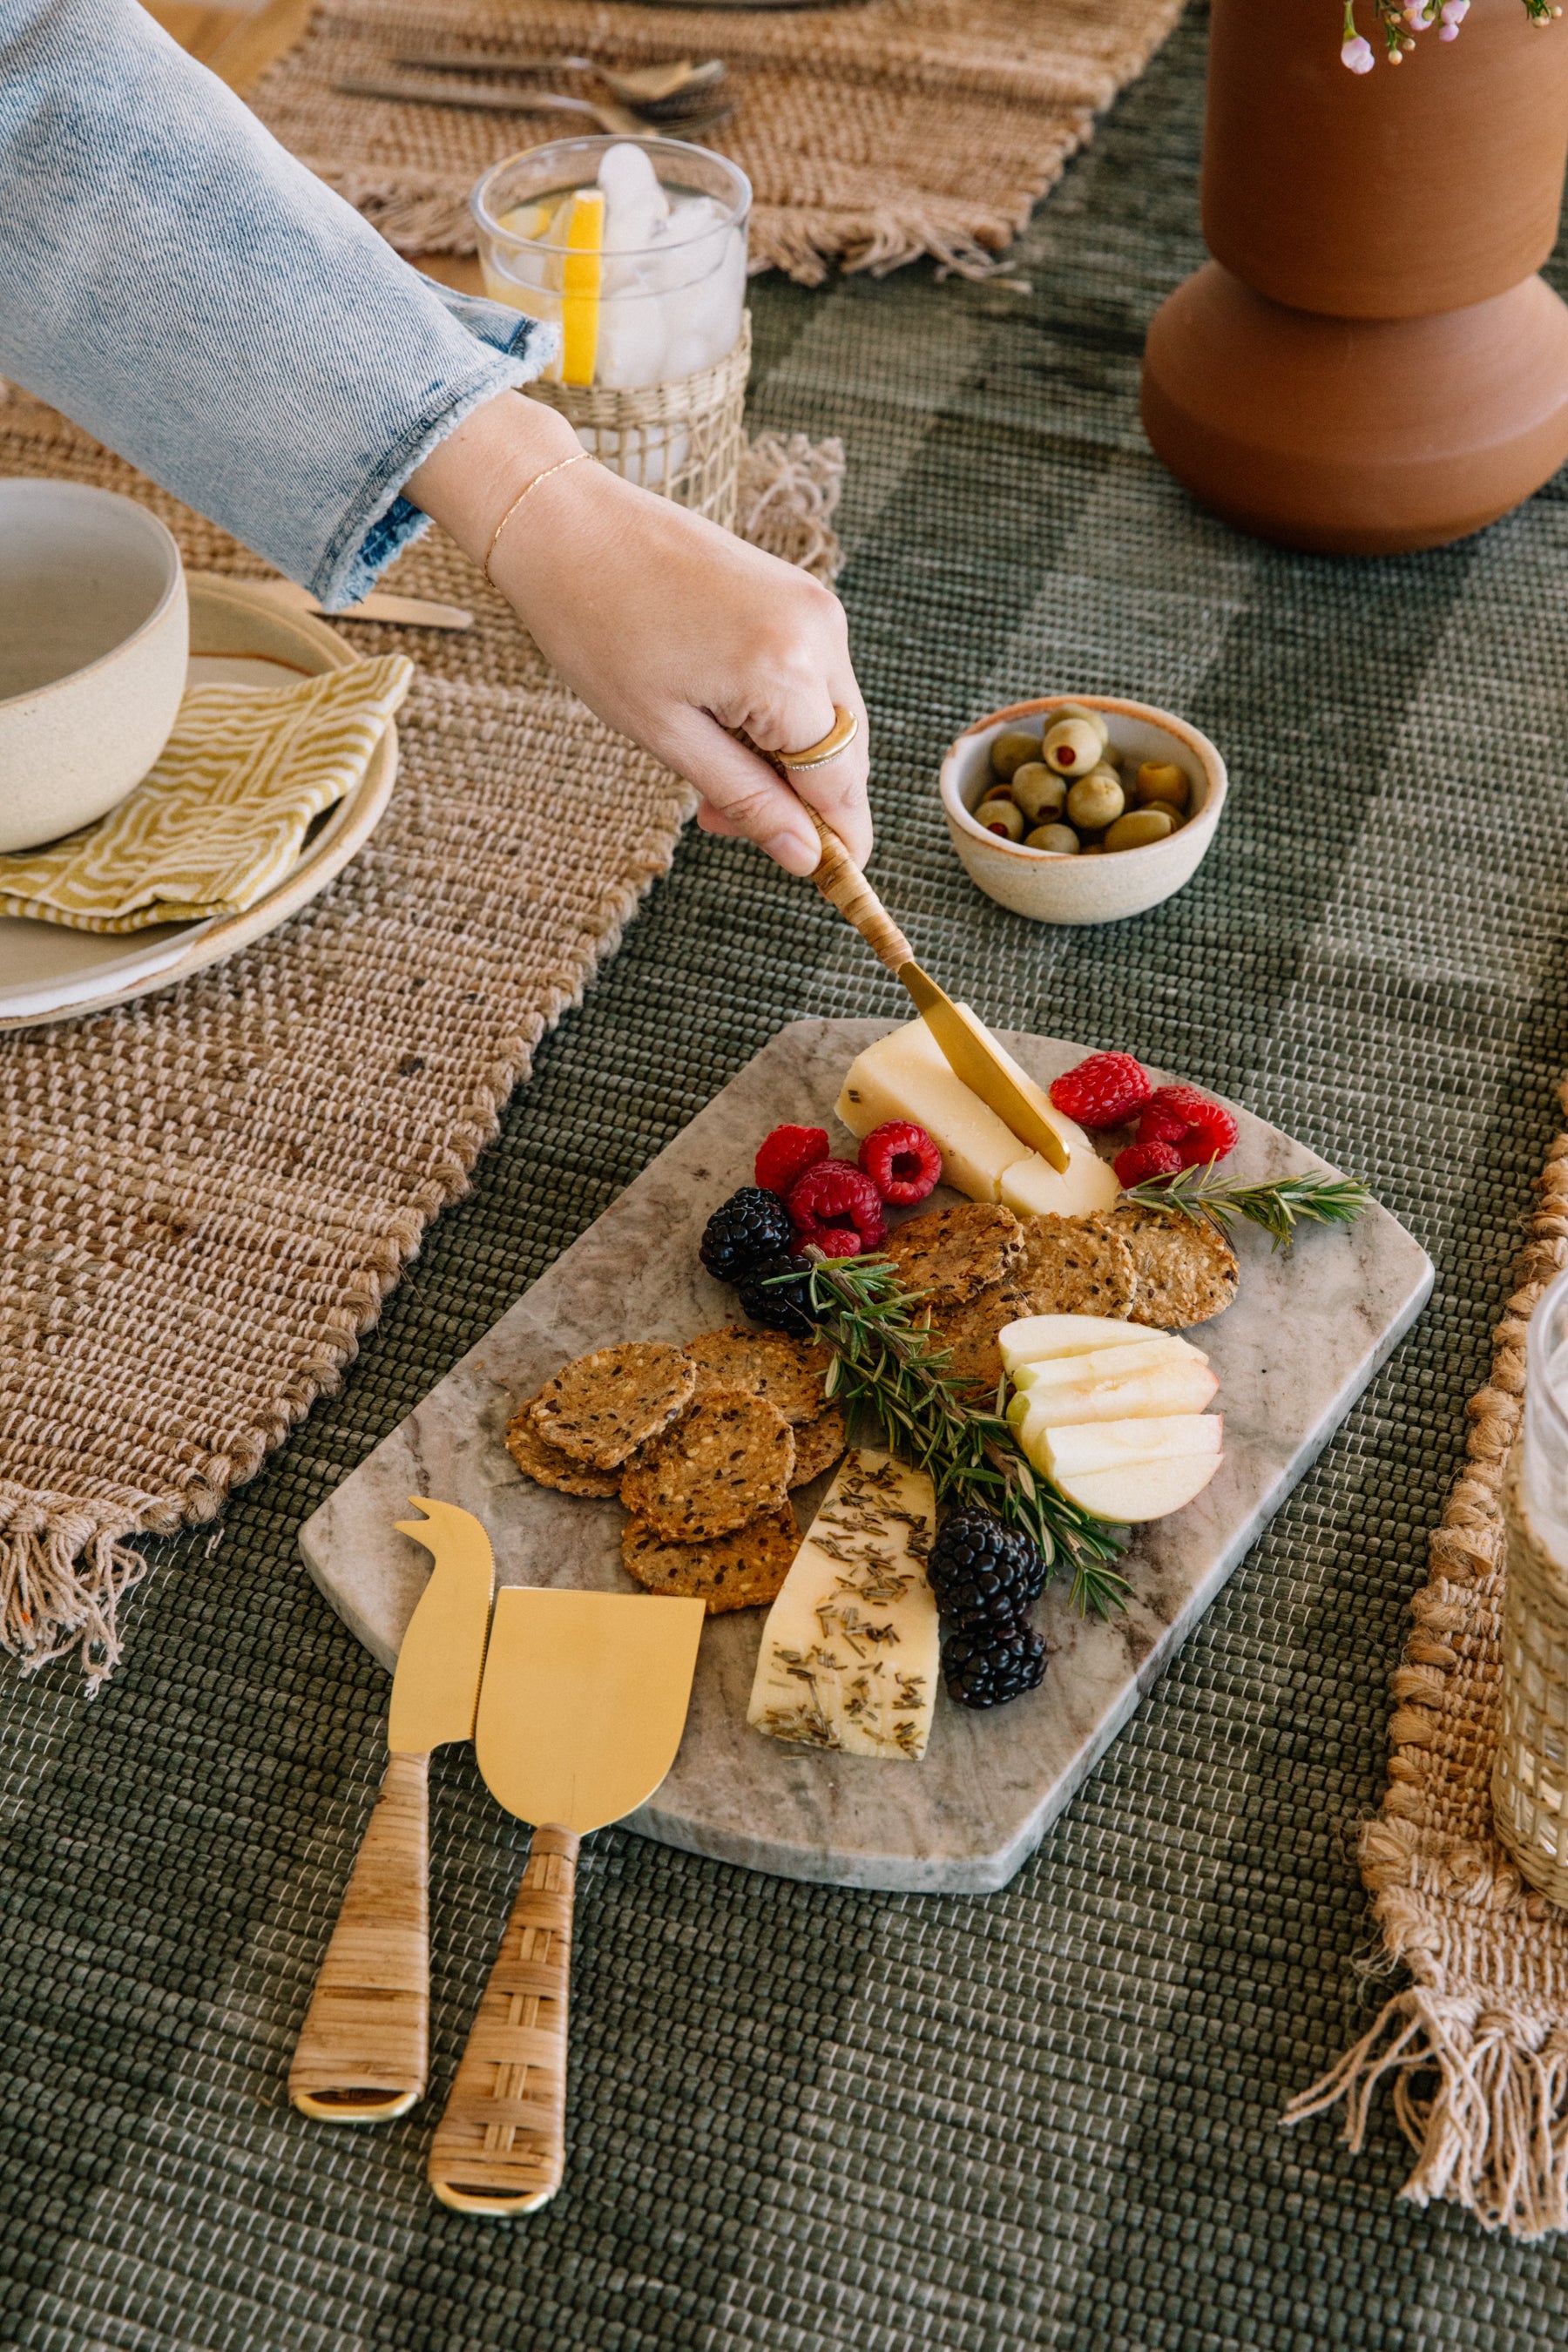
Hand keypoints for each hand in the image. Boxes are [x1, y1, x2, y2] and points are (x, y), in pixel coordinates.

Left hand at [405, 390, 870, 874]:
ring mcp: (814, 605)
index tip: (822, 880)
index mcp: (786, 671)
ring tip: (709, 764)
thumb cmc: (597, 628)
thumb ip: (747, 799)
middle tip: (719, 820)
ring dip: (787, 759)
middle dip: (800, 802)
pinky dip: (781, 713)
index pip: (842, 785)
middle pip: (846, 754)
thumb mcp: (667, 736)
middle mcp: (819, 632)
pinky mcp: (799, 591)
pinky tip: (722, 718)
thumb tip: (806, 857)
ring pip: (831, 718)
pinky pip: (813, 676)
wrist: (565, 525)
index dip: (835, 841)